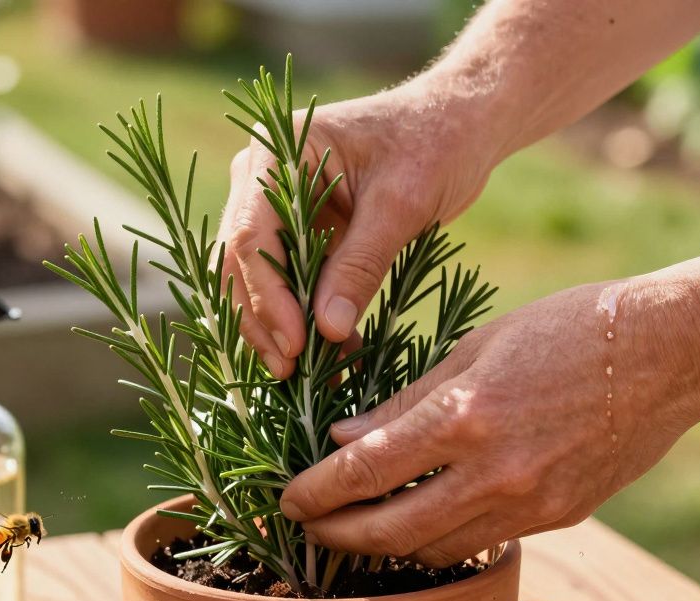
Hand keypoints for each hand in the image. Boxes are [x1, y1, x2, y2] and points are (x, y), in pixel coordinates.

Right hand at [217, 83, 499, 377]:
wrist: (459, 125)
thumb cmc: (434, 144)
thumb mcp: (401, 205)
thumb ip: (360, 265)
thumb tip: (326, 330)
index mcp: (276, 150)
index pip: (251, 234)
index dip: (267, 295)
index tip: (296, 344)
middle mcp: (260, 175)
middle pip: (240, 261)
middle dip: (263, 320)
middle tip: (291, 372)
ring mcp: (273, 204)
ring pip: (255, 279)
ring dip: (279, 328)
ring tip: (310, 377)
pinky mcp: (295, 231)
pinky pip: (287, 283)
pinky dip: (305, 320)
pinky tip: (332, 357)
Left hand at [278, 279, 699, 567]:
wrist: (669, 354)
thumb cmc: (569, 328)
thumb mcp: (477, 346)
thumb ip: (408, 399)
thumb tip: (346, 434)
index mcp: (464, 416)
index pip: (364, 471)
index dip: (316, 491)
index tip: (288, 497)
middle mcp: (493, 472)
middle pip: (389, 530)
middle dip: (337, 533)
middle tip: (309, 525)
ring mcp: (529, 503)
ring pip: (434, 549)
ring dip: (387, 544)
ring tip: (360, 526)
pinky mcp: (558, 518)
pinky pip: (482, 543)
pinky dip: (442, 539)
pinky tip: (424, 520)